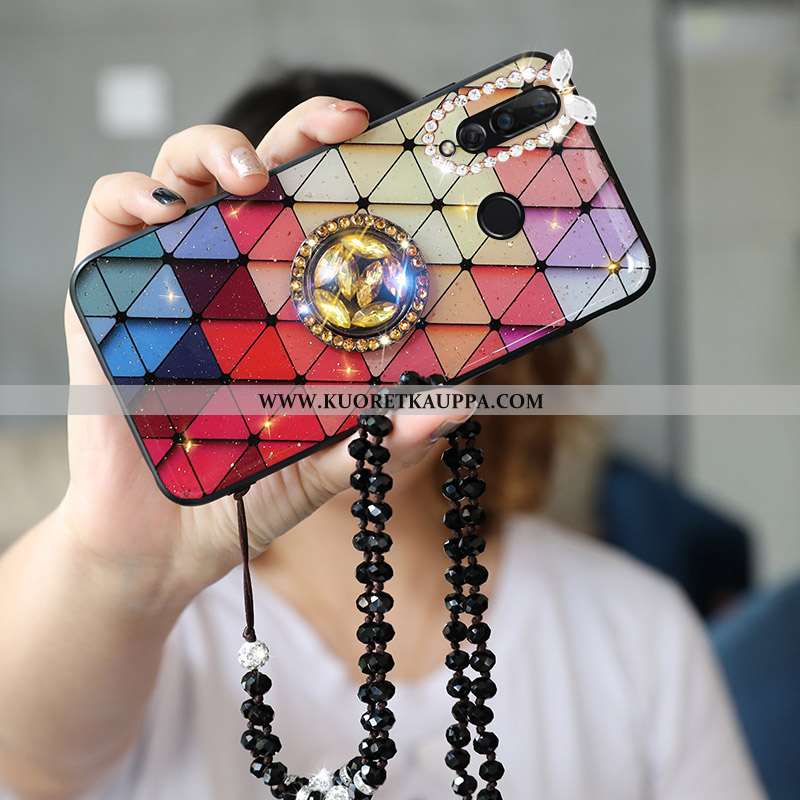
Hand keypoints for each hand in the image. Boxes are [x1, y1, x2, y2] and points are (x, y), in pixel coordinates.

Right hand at [61, 99, 466, 610]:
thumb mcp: (330, 459)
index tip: (394, 152)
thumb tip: (459, 402)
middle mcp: (234, 276)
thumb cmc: (249, 491)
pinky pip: (108, 214)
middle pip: (263, 172)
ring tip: (250, 175)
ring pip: (184, 172)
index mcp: (289, 300)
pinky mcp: (106, 294)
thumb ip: (385, 436)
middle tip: (341, 128)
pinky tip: (166, 213)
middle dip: (301, 133)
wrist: (168, 542)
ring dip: (216, 150)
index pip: (321, 212)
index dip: (353, 170)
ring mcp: (171, 278)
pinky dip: (131, 195)